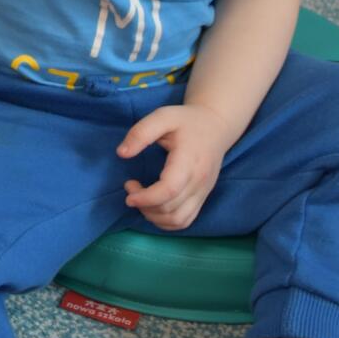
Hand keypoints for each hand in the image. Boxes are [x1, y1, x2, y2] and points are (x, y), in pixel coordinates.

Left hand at [116, 103, 235, 230]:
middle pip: (170, 208)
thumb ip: (141, 133)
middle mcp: (199, 181)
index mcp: (189, 160)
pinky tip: (153, 207)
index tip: (128, 190)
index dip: (146, 197)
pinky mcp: (202, 198)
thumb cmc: (187, 121)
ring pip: (178, 220)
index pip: (170, 190)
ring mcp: (203, 192)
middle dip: (143, 204)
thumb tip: (122, 153)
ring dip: (153, 216)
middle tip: (131, 186)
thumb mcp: (163, 116)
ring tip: (141, 199)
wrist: (216, 126)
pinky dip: (165, 221)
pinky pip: (185, 220)